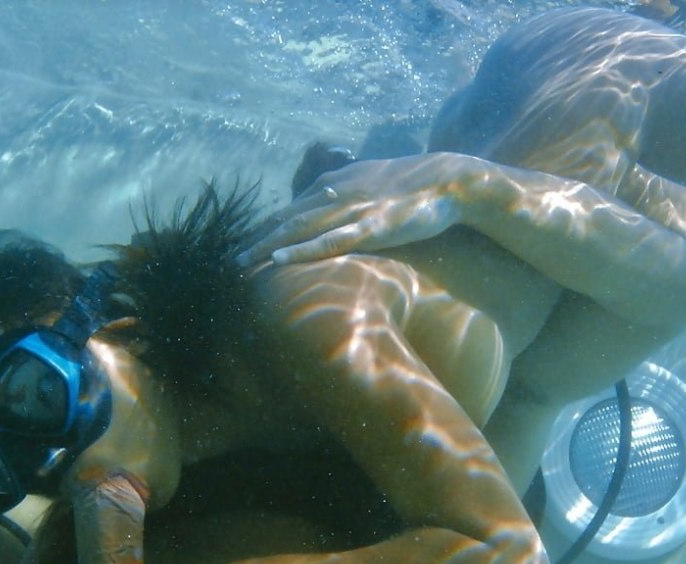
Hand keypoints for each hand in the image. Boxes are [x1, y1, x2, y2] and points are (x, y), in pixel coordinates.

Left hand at [240, 152, 486, 265]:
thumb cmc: (418, 187)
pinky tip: (278, 259)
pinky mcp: (371, 229)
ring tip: (242, 260)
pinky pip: (328, 242)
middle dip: (260, 236)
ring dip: (268, 245)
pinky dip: (301, 250)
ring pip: (300, 229)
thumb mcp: (378, 182)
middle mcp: (338, 192)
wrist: (452, 181)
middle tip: (233, 256)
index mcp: (339, 181)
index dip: (273, 225)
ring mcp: (352, 210)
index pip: (296, 205)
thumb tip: (335, 200)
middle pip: (290, 218)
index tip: (251, 240)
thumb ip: (353, 191)